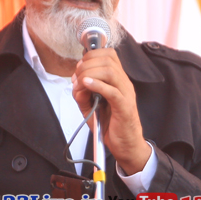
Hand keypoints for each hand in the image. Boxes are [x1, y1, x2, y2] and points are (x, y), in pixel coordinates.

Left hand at [72, 48, 150, 174]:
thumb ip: (82, 93)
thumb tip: (75, 82)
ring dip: (89, 73)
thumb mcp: (90, 106)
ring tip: (80, 83)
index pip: (109, 54)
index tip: (79, 67)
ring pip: (110, 72)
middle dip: (87, 64)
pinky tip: (86, 85)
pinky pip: (112, 91)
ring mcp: (126, 94)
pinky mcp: (124, 107)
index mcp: (118, 80)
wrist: (125, 145)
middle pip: (108, 60)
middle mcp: (124, 83)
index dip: (91, 55)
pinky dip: (97, 85)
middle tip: (77, 77)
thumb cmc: (110, 125)